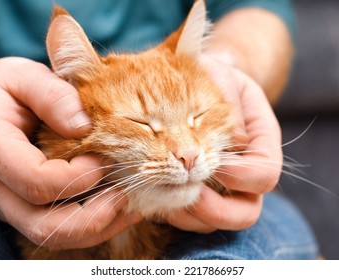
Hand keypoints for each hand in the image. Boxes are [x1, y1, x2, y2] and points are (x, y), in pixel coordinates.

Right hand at [0, 57, 140, 249]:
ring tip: (128, 205)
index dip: (78, 176)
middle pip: (43, 224)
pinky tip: (117, 208)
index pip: (37, 180)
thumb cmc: (8, 90)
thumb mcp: (24, 78)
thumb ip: (50, 95)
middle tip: (125, 194)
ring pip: (53, 235)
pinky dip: (92, 226)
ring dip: (97, 227)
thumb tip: (84, 126)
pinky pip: (58, 230)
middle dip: (93, 216)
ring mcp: (13, 201)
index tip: (106, 158)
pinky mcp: (28, 205)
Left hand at [166, 55, 282, 232]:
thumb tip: (234, 145)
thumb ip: (228, 107)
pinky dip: (173, 213)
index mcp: (260, 142)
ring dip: (190, 215)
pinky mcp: (196, 191)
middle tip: (188, 190)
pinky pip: (190, 217)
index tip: (211, 161)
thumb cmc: (209, 77)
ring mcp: (220, 187)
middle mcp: (244, 172)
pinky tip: (153, 192)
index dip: (242, 177)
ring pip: (215, 221)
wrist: (198, 83)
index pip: (264, 174)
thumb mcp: (220, 79)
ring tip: (164, 192)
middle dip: (216, 210)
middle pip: (245, 212)